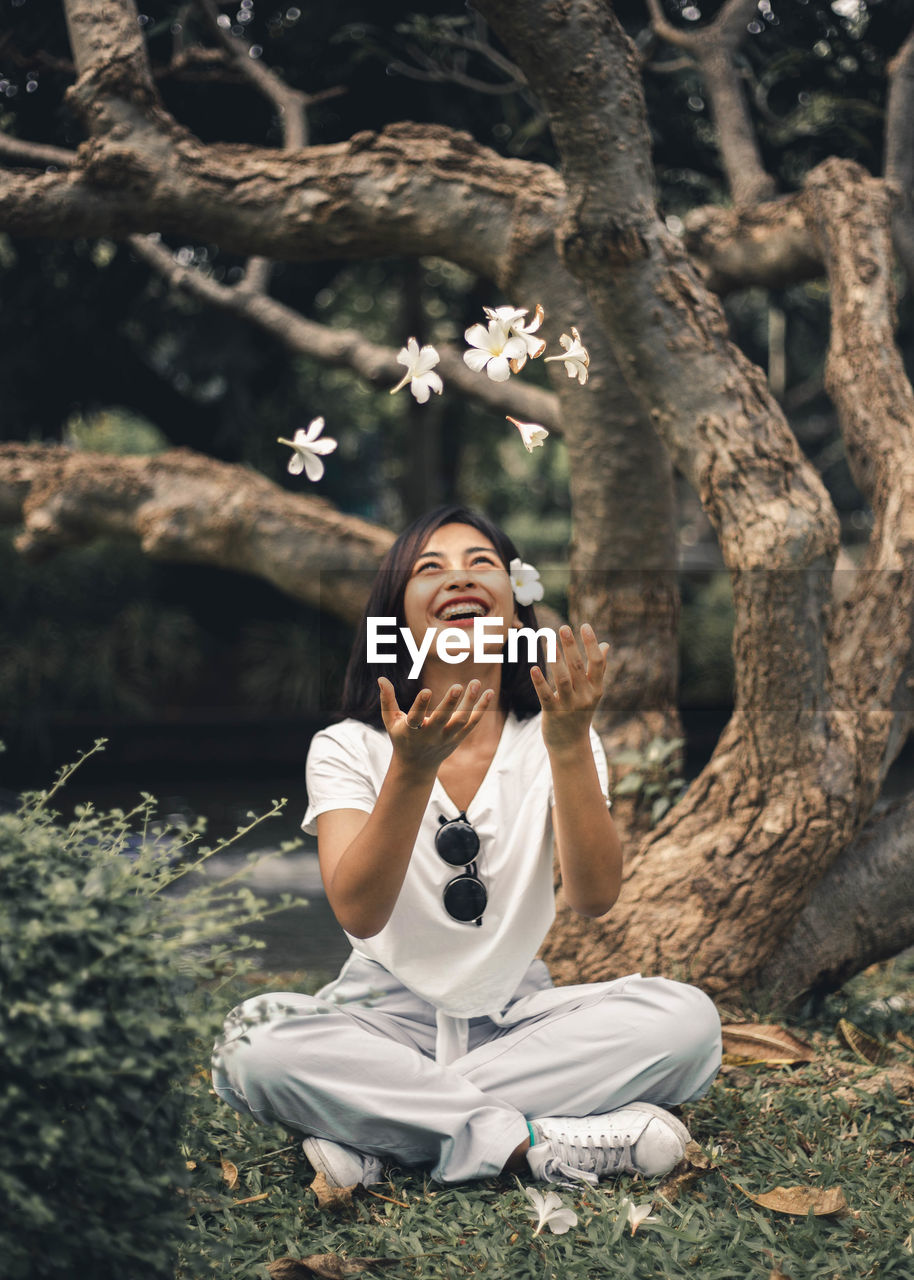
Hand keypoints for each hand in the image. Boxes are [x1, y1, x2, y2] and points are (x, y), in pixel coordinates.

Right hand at [377, 677, 493, 771]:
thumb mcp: (391, 721)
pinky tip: (489, 693)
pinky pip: (472, 723)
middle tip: (458, 686)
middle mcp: (430, 736)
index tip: (427, 691)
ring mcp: (446, 738)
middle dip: (450, 704)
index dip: (421, 705)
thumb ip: (387, 700)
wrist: (417, 766)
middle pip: (442, 720)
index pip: (416, 718)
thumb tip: (381, 678)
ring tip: (476, 682)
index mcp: (412, 731)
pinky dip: (481, 709)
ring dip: (470, 702)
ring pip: (461, 721)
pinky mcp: (458, 739)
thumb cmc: (402, 737)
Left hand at [531, 623, 608, 754]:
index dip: (591, 643)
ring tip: (547, 640)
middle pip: (578, 667)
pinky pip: (545, 695)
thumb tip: (606, 645)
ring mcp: (569, 705)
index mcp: (596, 689)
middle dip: (571, 646)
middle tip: (563, 627)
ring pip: (562, 679)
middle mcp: (585, 696)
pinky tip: (534, 668)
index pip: (597, 663)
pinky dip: (540, 682)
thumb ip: (598, 669)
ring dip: (555, 659)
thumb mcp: (593, 692)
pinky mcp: (553, 713)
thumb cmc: (581, 713)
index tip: (584, 625)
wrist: (571, 745)